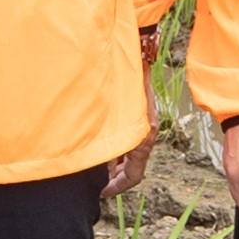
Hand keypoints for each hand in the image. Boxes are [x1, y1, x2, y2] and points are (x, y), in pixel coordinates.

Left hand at [101, 20, 164, 198]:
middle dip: (113, 174)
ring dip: (114, 159)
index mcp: (143, 136)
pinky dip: (116, 144)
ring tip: (92, 161)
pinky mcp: (141, 112)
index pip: (134, 175)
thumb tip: (91, 158)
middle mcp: (147, 131)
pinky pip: (130, 137)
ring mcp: (145, 122)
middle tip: (93, 179)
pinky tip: (99, 140)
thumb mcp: (113, 107)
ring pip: (130, 151)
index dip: (117, 187)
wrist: (138, 46)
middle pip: (132, 165)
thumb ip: (104, 132)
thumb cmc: (123, 73)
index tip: (101, 192)